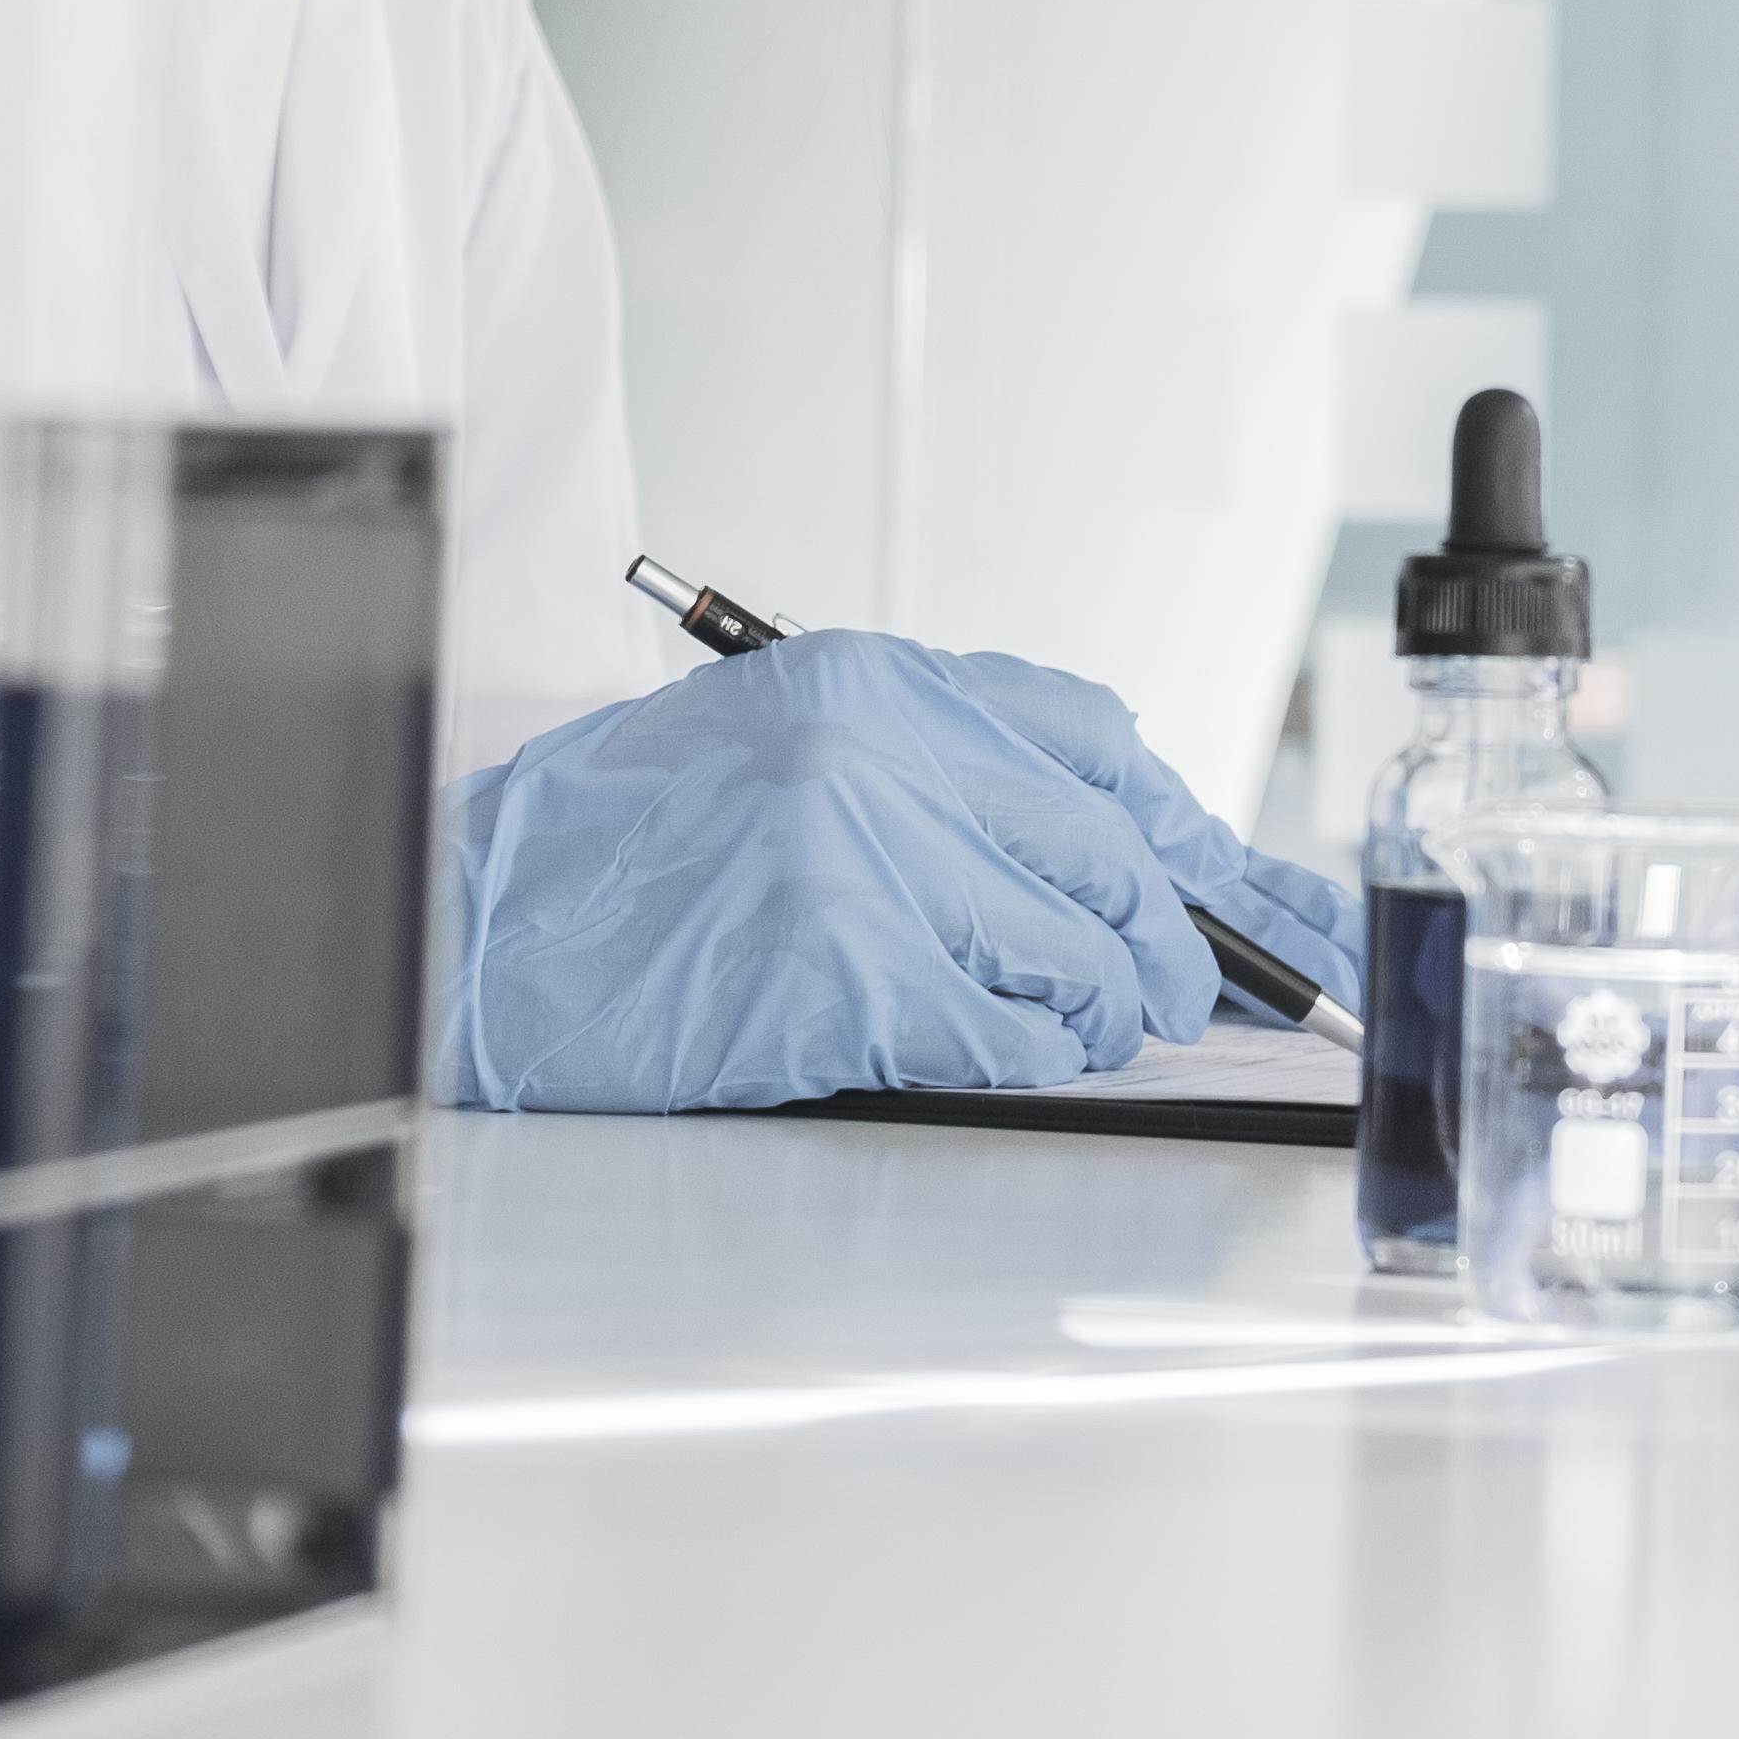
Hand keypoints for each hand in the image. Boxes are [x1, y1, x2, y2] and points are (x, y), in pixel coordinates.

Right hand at [448, 632, 1365, 1112]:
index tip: (1266, 900)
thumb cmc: (623, 859)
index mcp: (874, 682)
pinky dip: (1026, 1056)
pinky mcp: (842, 969)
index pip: (1097, 745)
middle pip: (1111, 855)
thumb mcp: (786, 749)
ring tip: (1081, 1031)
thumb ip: (939, 774)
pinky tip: (999, 1051)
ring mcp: (864, 856)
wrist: (472, 931)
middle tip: (1187, 995)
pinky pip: (1004, 1033)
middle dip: (1170, 944)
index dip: (1193, 836)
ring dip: (1102, 1013)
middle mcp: (880, 749)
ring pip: (1079, 951)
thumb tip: (1118, 859)